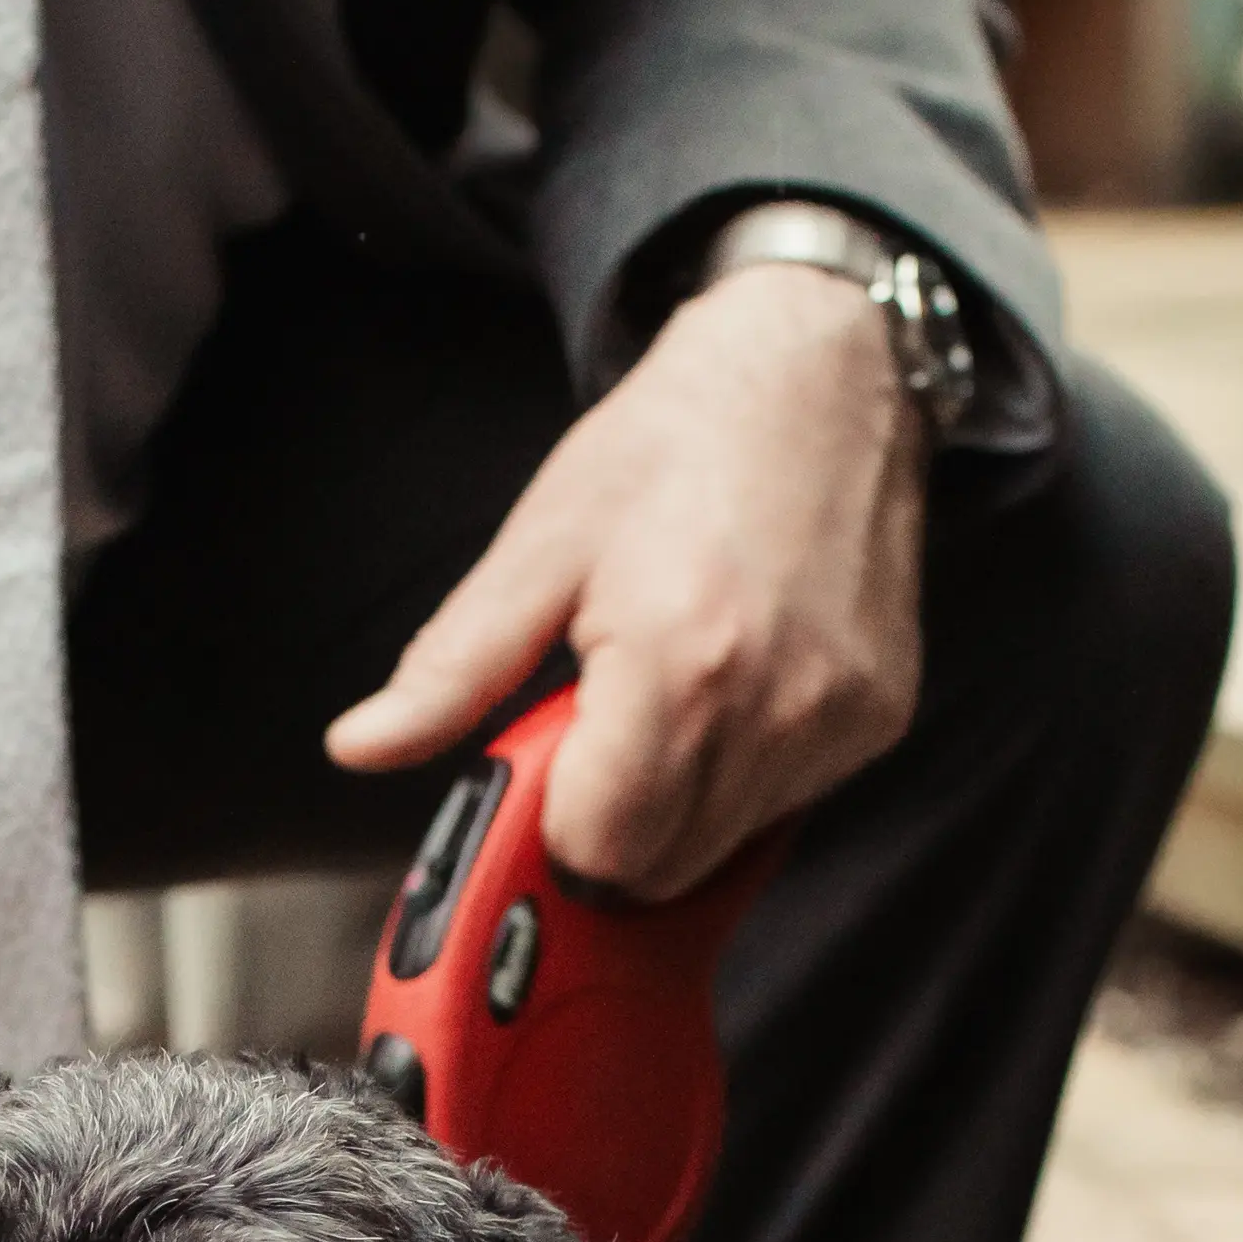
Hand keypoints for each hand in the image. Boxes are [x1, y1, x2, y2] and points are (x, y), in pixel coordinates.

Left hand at [324, 260, 924, 895]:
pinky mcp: (882, 716)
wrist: (817, 371)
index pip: (598, 847)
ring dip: (675, 804)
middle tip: (595, 726)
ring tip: (662, 692)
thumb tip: (360, 747)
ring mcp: (839, 718)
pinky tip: (730, 684)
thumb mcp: (539, 544)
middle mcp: (775, 706)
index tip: (542, 765)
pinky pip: (789, 802)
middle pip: (660, 869)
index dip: (552, 821)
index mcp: (679, 664)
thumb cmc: (673, 445)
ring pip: (725, 848)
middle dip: (610, 823)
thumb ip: (452, 668)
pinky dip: (742, 774)